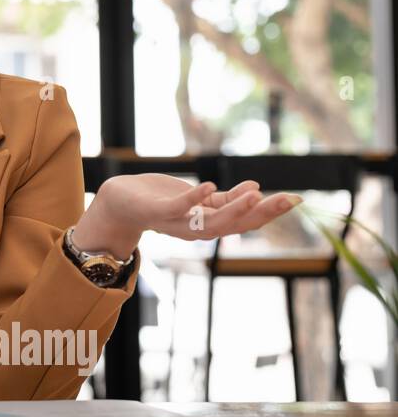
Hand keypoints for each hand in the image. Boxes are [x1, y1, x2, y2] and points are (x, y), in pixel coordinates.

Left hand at [73, 174, 302, 258]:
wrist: (121, 200)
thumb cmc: (162, 199)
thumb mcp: (198, 199)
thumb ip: (225, 199)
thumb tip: (258, 189)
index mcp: (208, 225)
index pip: (244, 222)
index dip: (270, 212)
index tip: (296, 200)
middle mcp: (195, 230)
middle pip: (234, 225)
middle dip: (262, 213)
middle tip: (288, 199)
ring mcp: (176, 222)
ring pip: (210, 222)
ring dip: (234, 209)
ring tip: (257, 193)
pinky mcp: (157, 211)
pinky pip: (178, 207)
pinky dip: (194, 199)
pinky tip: (211, 186)